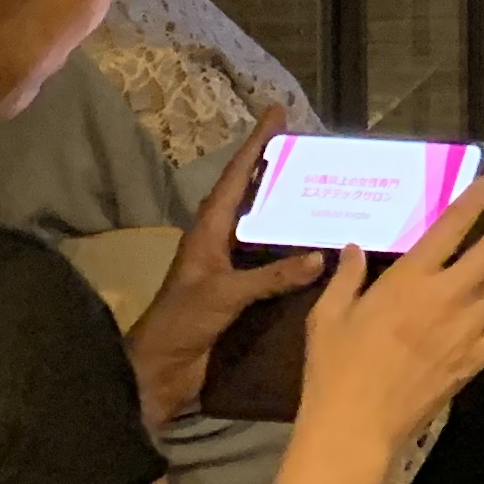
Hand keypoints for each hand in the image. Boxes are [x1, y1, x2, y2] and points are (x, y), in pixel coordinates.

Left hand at [124, 117, 320, 432]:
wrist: (158, 371)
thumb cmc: (181, 322)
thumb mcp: (224, 294)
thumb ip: (271, 276)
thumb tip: (321, 256)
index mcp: (208, 231)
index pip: (236, 177)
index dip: (256, 143)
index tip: (276, 111)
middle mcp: (220, 243)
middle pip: (251, 196)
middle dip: (277, 170)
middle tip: (312, 149)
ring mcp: (229, 269)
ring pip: (264, 230)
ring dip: (289, 211)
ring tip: (325, 192)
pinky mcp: (239, 296)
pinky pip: (273, 265)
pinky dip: (295, 255)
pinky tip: (322, 253)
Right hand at [295, 177, 483, 455]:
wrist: (355, 426)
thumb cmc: (334, 368)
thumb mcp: (328, 315)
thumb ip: (346, 278)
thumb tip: (354, 248)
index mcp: (408, 280)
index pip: (449, 229)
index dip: (473, 202)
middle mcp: (445, 297)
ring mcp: (464, 330)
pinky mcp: (473, 361)